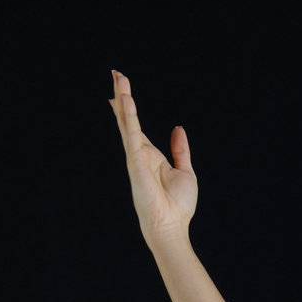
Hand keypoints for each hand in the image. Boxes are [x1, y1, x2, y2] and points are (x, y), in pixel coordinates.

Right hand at [107, 69, 197, 248]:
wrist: (171, 227)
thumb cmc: (178, 207)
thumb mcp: (185, 172)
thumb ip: (180, 150)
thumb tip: (177, 128)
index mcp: (151, 157)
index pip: (137, 128)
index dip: (129, 110)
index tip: (122, 92)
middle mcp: (140, 155)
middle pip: (129, 120)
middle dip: (122, 97)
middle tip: (116, 74)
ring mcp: (136, 158)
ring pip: (127, 123)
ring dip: (123, 100)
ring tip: (118, 77)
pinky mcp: (135, 162)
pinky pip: (131, 134)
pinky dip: (129, 117)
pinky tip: (125, 100)